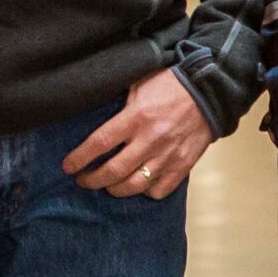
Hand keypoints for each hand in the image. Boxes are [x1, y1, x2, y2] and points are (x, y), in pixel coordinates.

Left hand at [64, 68, 219, 197]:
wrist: (209, 90)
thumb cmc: (171, 84)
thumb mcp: (139, 85)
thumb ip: (120, 104)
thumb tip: (97, 118)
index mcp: (136, 117)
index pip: (100, 143)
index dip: (80, 158)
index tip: (68, 167)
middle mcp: (150, 139)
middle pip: (113, 171)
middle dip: (92, 180)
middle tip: (83, 181)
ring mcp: (168, 155)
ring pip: (134, 185)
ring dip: (115, 190)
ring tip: (108, 186)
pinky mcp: (183, 165)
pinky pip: (159, 190)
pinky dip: (146, 191)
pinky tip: (140, 184)